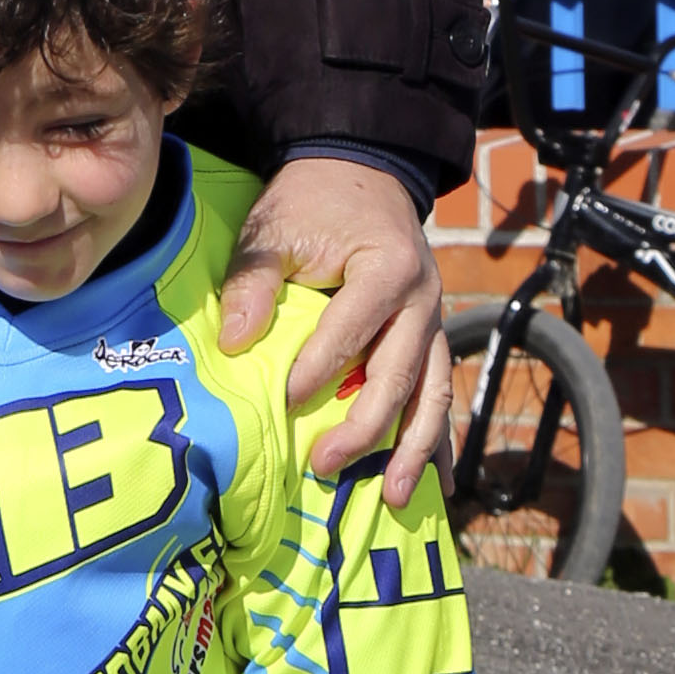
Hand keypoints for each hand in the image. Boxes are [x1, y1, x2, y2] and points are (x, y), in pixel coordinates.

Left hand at [216, 155, 449, 502]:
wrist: (357, 173)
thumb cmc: (309, 203)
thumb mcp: (274, 229)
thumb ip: (253, 282)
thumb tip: (234, 344)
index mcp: (388, 269)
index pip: (352, 331)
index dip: (318, 369)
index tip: (283, 403)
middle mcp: (424, 300)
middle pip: (400, 375)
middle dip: (366, 428)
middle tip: (326, 464)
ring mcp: (435, 322)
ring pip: (434, 394)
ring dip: (416, 449)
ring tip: (398, 499)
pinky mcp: (432, 338)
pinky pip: (439, 393)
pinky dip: (437, 439)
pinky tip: (436, 484)